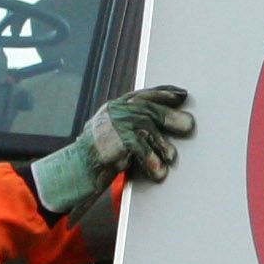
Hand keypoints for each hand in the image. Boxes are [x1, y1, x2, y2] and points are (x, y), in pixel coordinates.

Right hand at [31, 85, 193, 212]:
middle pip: (148, 108)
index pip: (143, 94)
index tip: (181, 94)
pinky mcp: (114, 139)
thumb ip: (135, 127)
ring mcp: (113, 123)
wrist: (74, 169)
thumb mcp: (117, 135)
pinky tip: (159, 171)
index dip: (163, 92)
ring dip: (162, 143)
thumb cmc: (99, 156)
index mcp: (116, 107)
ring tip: (171, 157)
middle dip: (170, 116)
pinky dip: (151, 160)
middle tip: (189, 125)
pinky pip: (140, 147)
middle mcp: (115, 110)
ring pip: (146, 126)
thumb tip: (166, 123)